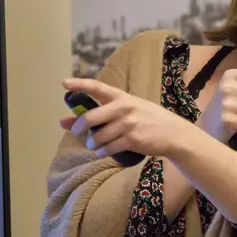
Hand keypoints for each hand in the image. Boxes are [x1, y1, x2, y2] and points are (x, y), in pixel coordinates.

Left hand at [60, 78, 190, 158]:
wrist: (174, 133)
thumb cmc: (148, 119)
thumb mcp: (128, 110)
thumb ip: (99, 113)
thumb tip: (63, 121)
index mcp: (122, 97)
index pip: (97, 87)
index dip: (79, 85)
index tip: (64, 84)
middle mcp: (124, 108)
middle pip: (90, 118)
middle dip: (79, 128)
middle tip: (78, 132)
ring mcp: (129, 124)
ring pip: (98, 137)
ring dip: (92, 144)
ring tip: (96, 145)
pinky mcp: (133, 140)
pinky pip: (108, 148)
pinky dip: (102, 152)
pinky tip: (104, 151)